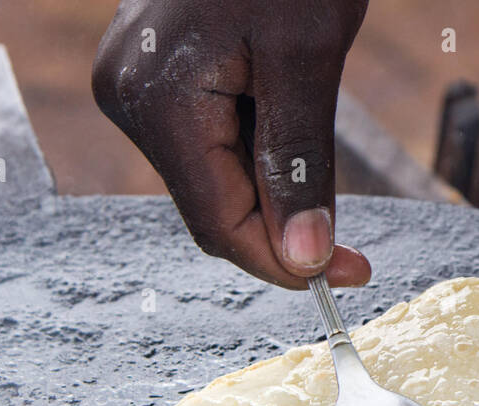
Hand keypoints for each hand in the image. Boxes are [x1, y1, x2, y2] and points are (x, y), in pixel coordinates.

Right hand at [92, 0, 371, 288]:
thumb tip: (305, 258)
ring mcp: (133, 86)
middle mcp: (127, 99)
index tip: (347, 276)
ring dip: (271, 186)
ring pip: (211, 179)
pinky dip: (256, 152)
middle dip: (283, 228)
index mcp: (157, 99)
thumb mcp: (309, 56)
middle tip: (351, 250)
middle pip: (211, 206)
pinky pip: (207, 144)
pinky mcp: (151, 77)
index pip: (219, 221)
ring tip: (312, 119)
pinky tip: (283, 112)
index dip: (284, 261)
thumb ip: (300, 165)